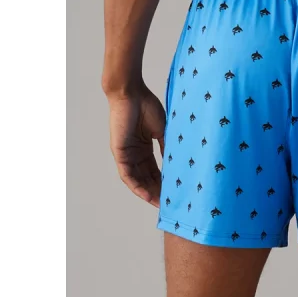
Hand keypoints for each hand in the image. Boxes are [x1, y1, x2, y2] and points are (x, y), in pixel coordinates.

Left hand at [107, 84, 165, 207]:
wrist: (131, 93)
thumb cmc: (146, 106)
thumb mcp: (162, 130)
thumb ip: (167, 147)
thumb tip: (178, 163)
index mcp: (144, 148)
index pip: (155, 171)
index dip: (164, 183)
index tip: (175, 192)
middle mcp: (134, 153)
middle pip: (146, 178)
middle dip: (157, 191)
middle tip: (170, 203)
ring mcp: (126, 154)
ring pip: (137, 179)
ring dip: (147, 192)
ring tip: (159, 203)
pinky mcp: (119, 153)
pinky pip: (127, 175)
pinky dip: (136, 186)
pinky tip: (146, 195)